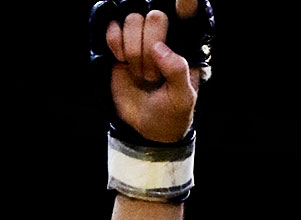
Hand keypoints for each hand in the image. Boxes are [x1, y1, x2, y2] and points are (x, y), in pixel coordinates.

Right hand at [92, 0, 206, 142]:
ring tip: (141, 74)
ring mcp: (139, 38)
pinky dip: (115, 43)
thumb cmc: (172, 111)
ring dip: (134, 52)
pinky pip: (112, 28)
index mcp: (186, 47)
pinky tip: (121, 60)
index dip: (185, 1)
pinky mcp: (118, 44)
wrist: (148, 127)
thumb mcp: (184, 98)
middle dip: (151, 48)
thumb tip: (160, 49)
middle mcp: (163, 37)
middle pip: (155, 16)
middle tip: (153, 75)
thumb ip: (178, 72)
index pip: (188, 15)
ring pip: (133, 20)